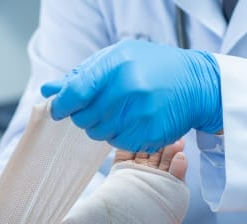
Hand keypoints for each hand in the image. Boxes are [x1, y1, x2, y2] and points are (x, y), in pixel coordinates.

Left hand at [41, 39, 222, 151]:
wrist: (197, 85)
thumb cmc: (153, 67)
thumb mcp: (118, 58)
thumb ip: (82, 75)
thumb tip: (49, 90)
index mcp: (118, 65)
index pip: (75, 92)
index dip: (62, 104)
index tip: (59, 109)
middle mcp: (128, 90)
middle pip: (84, 117)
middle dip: (83, 115)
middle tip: (100, 107)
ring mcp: (140, 114)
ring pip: (99, 133)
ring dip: (102, 126)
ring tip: (120, 111)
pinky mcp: (148, 134)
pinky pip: (117, 143)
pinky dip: (119, 135)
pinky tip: (133, 121)